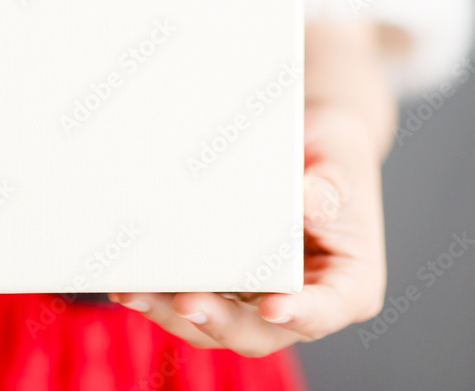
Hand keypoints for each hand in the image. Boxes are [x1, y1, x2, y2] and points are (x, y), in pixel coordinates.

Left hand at [110, 104, 386, 356]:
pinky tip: (128, 282)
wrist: (309, 144)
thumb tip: (308, 199)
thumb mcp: (339, 160)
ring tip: (135, 292)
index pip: (326, 310)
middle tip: (186, 302)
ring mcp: (256, 298)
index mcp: (346, 285)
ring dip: (172, 313)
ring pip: (215, 323)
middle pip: (259, 331)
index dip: (301, 314)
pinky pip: (191, 296)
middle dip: (219, 321)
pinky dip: (159, 292)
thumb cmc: (331, 154)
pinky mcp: (223, 284)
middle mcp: (299, 302)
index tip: (274, 307)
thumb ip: (328, 186)